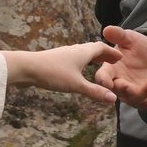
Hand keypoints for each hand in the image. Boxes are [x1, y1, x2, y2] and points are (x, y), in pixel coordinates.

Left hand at [0, 42, 120, 103]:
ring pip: (80, 52)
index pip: (101, 48)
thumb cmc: (52, 73)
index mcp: (82, 52)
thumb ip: (94, 92)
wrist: (26, 67)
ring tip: (96, 63)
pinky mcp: (54, 60)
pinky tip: (75, 69)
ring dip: (91, 57)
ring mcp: (63, 54)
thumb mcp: (76, 85)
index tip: (121, 56)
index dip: (112, 52)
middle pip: (91, 49)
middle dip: (103, 54)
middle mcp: (73, 50)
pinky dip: (80, 61)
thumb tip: (113, 99)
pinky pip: (71, 58)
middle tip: (112, 60)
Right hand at [95, 26, 146, 108]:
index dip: (103, 80)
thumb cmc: (139, 48)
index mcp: (111, 70)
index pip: (102, 77)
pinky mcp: (145, 99)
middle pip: (118, 91)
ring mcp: (132, 93)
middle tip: (131, 88)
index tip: (106, 82)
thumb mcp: (130, 39)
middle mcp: (119, 83)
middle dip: (124, 90)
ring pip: (136, 98)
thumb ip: (119, 35)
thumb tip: (107, 29)